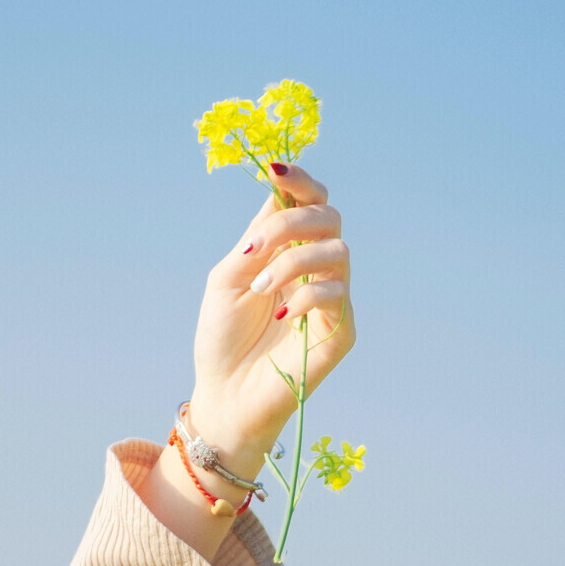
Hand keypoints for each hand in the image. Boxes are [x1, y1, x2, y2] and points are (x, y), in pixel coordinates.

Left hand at [189, 163, 355, 481]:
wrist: (225, 395)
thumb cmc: (223, 339)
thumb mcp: (228, 278)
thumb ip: (255, 239)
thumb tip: (278, 195)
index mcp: (287, 252)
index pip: (310, 203)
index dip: (300, 181)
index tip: (277, 170)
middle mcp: (315, 270)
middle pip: (329, 218)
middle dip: (291, 223)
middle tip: (255, 251)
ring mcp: (332, 300)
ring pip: (337, 252)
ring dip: (293, 262)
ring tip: (260, 289)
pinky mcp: (341, 331)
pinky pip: (338, 295)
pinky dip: (305, 296)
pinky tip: (280, 316)